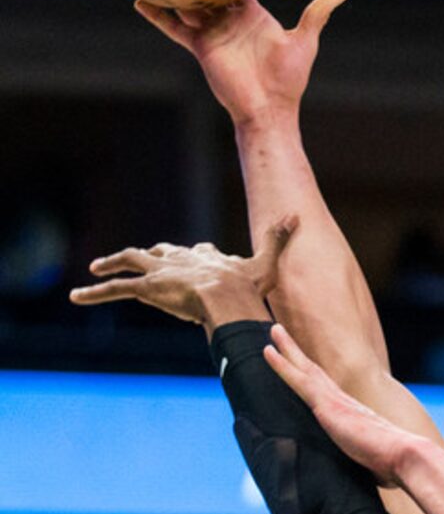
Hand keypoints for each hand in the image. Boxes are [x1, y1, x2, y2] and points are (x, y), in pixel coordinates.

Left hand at [70, 221, 295, 328]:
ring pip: (129, 262)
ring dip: (111, 264)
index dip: (191, 255)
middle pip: (157, 252)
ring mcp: (160, 273)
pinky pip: (114, 290)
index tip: (192, 256)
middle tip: (133, 259)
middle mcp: (178, 259)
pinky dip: (94, 293)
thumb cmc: (247, 285)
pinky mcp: (145, 288)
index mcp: (204, 256)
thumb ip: (278, 239)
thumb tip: (298, 215)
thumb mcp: (267, 262)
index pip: (193, 252)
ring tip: (95, 268)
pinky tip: (76, 298)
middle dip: (145, 255)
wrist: (226, 298)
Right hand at [135, 0, 347, 123]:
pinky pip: (174, 27)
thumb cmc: (288, 80)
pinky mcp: (200, 46)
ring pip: (189, 1)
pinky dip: (158, 15)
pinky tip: (139, 0)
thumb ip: (316, 14)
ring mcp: (213, 32)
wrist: (269, 109)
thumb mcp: (304, 41)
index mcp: (253, 14)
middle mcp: (230, 20)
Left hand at [265, 320, 418, 485]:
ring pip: (305, 369)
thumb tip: (376, 475)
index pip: (328, 392)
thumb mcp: (374, 465)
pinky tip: (267, 351)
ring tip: (274, 330)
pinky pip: (298, 380)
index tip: (305, 366)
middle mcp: (344, 402)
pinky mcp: (327, 405)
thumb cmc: (394, 466)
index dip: (314, 377)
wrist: (405, 457)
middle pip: (316, 372)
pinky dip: (282, 364)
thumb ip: (367, 463)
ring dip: (287, 349)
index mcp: (354, 416)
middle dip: (299, 355)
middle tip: (283, 336)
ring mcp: (336, 401)